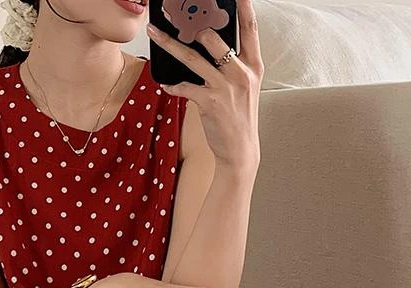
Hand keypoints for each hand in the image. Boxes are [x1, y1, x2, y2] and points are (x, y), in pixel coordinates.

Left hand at [146, 0, 263, 169]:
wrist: (240, 150)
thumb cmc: (239, 117)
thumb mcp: (245, 87)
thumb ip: (233, 66)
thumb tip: (208, 46)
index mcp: (253, 65)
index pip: (250, 28)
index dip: (243, 6)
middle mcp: (241, 72)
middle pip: (214, 38)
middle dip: (193, 28)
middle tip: (178, 20)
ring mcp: (226, 87)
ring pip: (193, 58)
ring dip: (170, 45)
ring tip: (156, 34)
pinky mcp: (210, 102)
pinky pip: (184, 87)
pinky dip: (172, 86)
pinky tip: (165, 85)